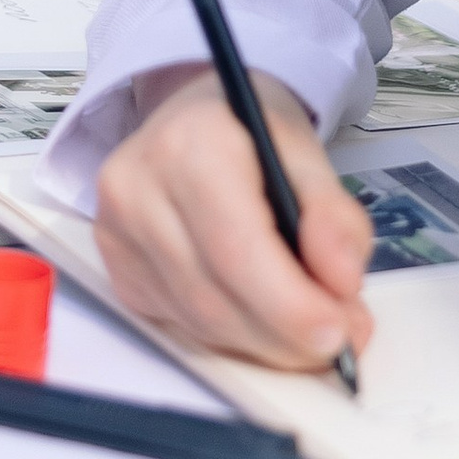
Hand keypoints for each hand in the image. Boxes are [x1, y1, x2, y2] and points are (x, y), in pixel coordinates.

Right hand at [92, 68, 374, 370]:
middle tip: (340, 338)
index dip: (290, 305)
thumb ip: (333, 214)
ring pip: (199, 323)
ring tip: (307, 328)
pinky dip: (232, 334)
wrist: (189, 116)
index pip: (236, 249)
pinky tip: (259, 314)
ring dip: (262, 342)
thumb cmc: (248, 132)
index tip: (340, 333)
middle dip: (285, 334)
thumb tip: (343, 282)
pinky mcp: (116, 266)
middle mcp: (137, 188)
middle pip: (216, 298)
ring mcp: (117, 231)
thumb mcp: (305, 151)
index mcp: (187, 145)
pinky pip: (181, 325)